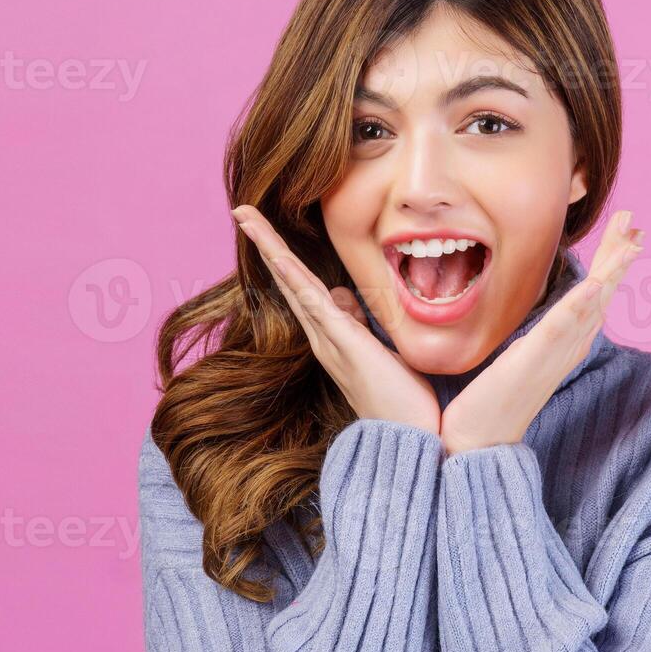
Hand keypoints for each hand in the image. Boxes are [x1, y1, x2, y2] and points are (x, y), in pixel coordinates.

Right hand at [231, 204, 440, 435]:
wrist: (408, 441)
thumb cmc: (401, 400)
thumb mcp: (380, 349)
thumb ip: (359, 325)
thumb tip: (344, 298)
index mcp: (333, 336)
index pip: (304, 287)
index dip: (284, 256)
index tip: (267, 227)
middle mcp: (324, 337)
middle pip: (289, 280)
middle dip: (267, 243)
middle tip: (242, 210)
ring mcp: (331, 341)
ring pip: (295, 285)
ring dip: (272, 249)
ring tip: (249, 218)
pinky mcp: (346, 345)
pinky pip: (315, 305)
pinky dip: (295, 279)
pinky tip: (280, 258)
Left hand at [439, 210, 643, 456]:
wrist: (477, 442)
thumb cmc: (490, 403)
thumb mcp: (518, 359)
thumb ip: (534, 338)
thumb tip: (537, 322)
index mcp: (563, 343)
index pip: (594, 295)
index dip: (611, 263)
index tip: (626, 233)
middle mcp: (567, 347)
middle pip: (603, 293)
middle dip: (619, 257)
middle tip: (636, 223)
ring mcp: (553, 354)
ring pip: (593, 303)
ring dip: (612, 270)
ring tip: (630, 240)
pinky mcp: (533, 361)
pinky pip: (562, 328)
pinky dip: (581, 304)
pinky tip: (595, 283)